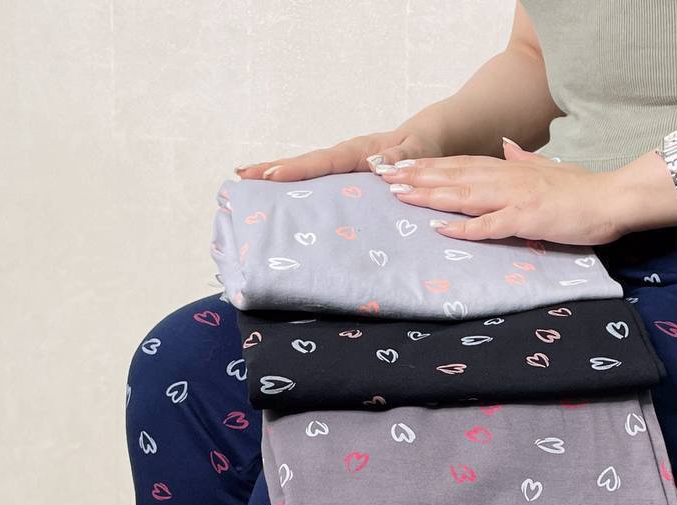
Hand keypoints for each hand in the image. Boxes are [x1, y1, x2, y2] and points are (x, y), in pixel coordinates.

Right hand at [236, 128, 441, 181]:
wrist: (436, 139)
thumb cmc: (429, 145)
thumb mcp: (421, 151)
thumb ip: (402, 157)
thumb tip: (376, 167)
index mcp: (360, 152)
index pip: (323, 162)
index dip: (297, 170)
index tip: (271, 176)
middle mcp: (347, 156)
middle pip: (305, 163)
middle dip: (274, 169)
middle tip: (240, 175)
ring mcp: (345, 165)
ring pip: (307, 169)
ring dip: (279, 174)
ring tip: (246, 179)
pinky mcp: (348, 174)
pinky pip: (319, 179)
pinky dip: (297, 183)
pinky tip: (279, 193)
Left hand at [377, 138, 634, 244]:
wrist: (612, 198)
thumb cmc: (583, 191)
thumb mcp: (549, 169)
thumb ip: (524, 160)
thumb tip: (507, 146)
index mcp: (510, 170)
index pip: (461, 165)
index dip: (430, 165)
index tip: (402, 166)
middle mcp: (506, 178)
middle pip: (454, 176)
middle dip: (418, 177)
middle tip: (384, 177)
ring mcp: (514, 198)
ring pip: (463, 196)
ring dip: (430, 196)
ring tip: (400, 195)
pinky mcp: (526, 219)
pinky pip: (489, 225)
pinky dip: (464, 227)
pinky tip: (440, 228)